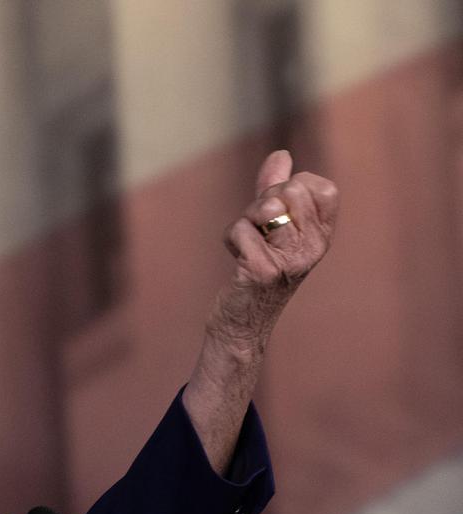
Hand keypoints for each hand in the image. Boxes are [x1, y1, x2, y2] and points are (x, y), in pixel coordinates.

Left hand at [213, 149, 338, 355]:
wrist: (242, 321)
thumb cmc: (256, 269)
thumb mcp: (270, 226)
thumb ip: (275, 189)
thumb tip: (282, 154)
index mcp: (321, 235)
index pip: (320, 187)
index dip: (291, 188)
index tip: (277, 213)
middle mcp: (314, 247)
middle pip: (289, 190)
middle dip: (261, 203)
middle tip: (257, 232)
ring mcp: (292, 260)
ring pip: (264, 207)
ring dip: (244, 222)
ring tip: (247, 246)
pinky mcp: (265, 271)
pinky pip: (240, 230)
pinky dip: (231, 240)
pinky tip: (238, 262)